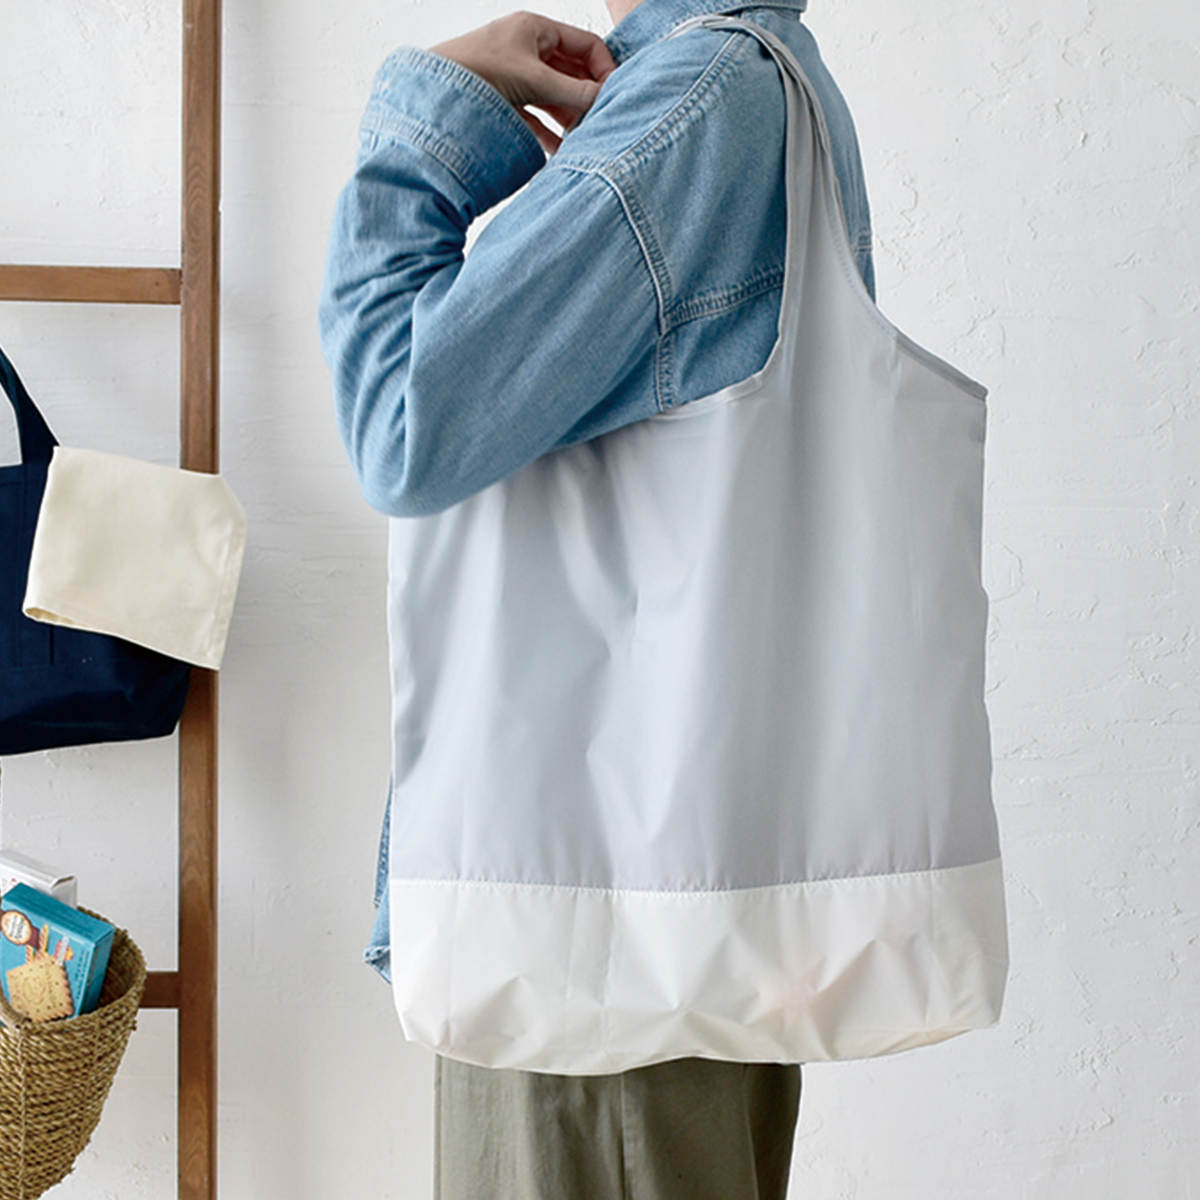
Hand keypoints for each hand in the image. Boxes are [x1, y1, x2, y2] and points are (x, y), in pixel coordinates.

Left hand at [431, 11, 616, 154]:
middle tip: (599, 122)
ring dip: (568, 120)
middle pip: (571, 74)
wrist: (434, 98)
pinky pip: (535, 118)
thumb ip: (574, 92)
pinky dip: (548, 134)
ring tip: (580, 141)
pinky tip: (557, 151)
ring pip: (554, 98)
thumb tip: (606, 99)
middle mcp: (527, 50)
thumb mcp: (535, 80)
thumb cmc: (476, 72)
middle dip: (586, 99)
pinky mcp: (505, 104)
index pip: (585, 45)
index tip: (612, 95)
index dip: (603, 69)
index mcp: (536, 30)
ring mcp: (516, 78)